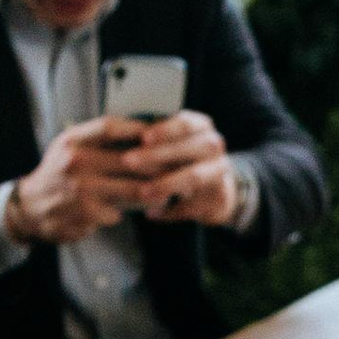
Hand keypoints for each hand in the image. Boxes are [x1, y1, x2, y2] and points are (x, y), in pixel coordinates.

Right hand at [9, 117, 150, 243]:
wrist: (30, 207)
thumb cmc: (59, 173)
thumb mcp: (69, 146)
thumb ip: (99, 138)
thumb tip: (145, 130)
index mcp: (72, 141)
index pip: (109, 127)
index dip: (137, 129)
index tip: (158, 134)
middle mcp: (75, 162)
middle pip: (130, 161)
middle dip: (157, 166)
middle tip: (173, 169)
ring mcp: (80, 190)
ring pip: (132, 191)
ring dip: (151, 194)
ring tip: (163, 194)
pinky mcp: (85, 214)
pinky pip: (118, 213)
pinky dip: (122, 213)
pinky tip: (122, 211)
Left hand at [122, 109, 238, 227]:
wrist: (215, 188)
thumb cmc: (182, 159)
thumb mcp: (170, 144)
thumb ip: (152, 142)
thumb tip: (118, 144)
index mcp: (201, 127)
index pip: (186, 124)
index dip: (165, 130)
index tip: (142, 138)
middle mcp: (214, 147)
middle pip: (190, 148)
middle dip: (157, 154)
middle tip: (127, 161)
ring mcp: (219, 172)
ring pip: (194, 177)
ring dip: (165, 184)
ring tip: (141, 193)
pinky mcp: (220, 198)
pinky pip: (193, 205)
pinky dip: (171, 211)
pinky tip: (152, 214)